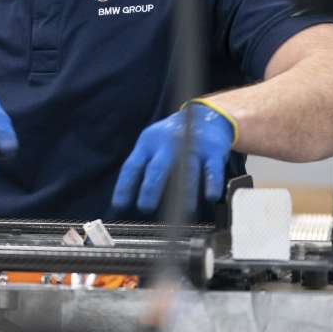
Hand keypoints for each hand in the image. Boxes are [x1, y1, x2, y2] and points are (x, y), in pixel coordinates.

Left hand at [111, 102, 234, 213]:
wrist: (206, 116)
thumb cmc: (173, 138)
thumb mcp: (152, 144)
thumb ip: (142, 165)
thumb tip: (128, 197)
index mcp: (148, 145)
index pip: (132, 166)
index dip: (125, 186)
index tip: (119, 205)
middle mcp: (168, 145)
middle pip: (157, 168)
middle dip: (150, 189)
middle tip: (145, 207)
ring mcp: (191, 147)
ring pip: (186, 171)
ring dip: (183, 193)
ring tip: (179, 214)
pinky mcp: (213, 151)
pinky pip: (212, 170)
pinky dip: (212, 184)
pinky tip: (210, 197)